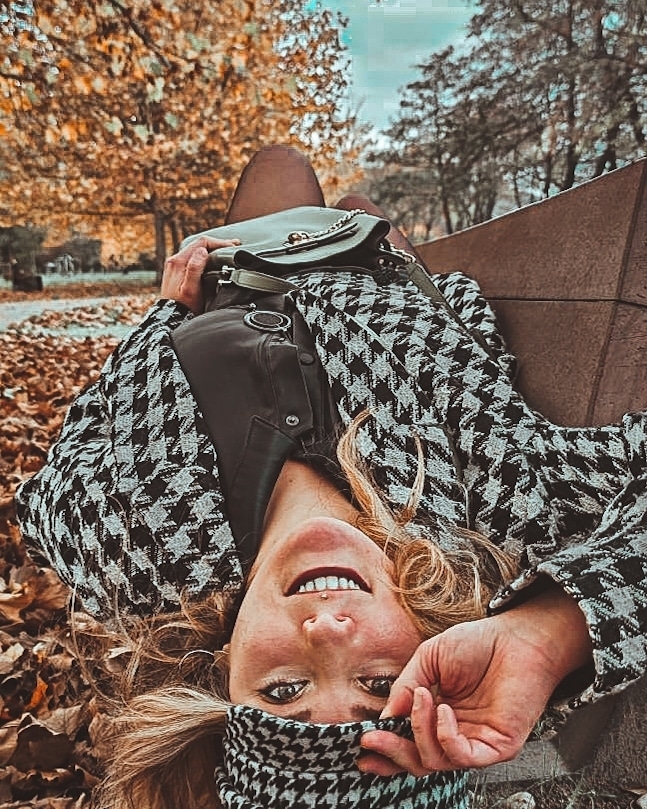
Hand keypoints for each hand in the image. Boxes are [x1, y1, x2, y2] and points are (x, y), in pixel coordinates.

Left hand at [160, 236, 239, 313]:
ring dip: (212, 250)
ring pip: (196, 251)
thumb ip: (195, 268)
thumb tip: (203, 251)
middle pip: (199, 244)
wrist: (172, 319)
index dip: (219, 242)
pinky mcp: (178, 272)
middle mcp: (175, 261)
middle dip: (217, 244)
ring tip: (226, 251)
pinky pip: (194, 258)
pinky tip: (214, 261)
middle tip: (234, 246)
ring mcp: (176, 266)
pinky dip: (206, 257)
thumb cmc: (183, 307)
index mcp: (179, 261)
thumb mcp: (191, 289)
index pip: (201, 242)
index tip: (232, 246)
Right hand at [359, 585, 591, 774]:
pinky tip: (444, 709)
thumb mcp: (428, 659)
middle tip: (372, 740)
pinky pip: (462, 756)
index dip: (386, 748)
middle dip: (392, 753)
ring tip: (421, 698)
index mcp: (437, 715)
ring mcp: (475, 742)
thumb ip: (405, 687)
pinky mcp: (496, 747)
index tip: (363, 743)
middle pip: (418, 761)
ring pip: (435, 762)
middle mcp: (455, 734)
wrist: (517, 638)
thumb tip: (385, 718)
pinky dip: (444, 735)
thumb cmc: (477, 644)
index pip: (409, 742)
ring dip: (418, 732)